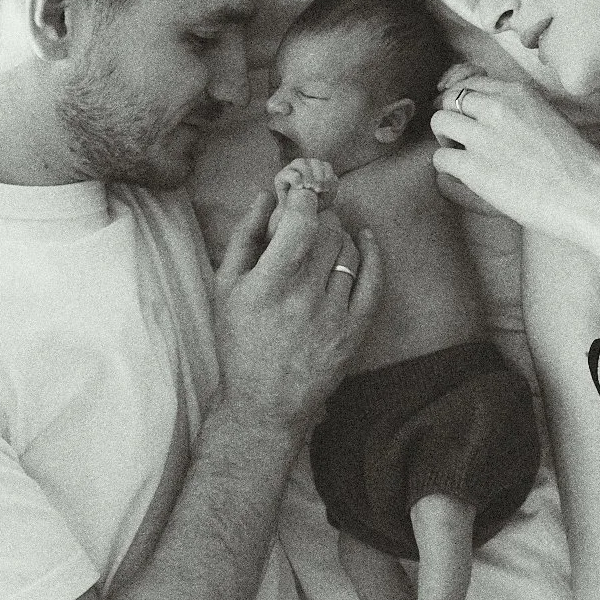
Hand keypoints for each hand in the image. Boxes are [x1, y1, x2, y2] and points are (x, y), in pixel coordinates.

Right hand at [214, 187, 382, 436]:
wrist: (266, 402)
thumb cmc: (239, 342)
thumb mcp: (225, 288)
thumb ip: (244, 238)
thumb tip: (266, 196)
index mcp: (267, 286)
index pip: (300, 224)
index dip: (304, 200)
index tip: (301, 197)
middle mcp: (303, 298)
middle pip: (328, 232)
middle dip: (319, 217)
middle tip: (310, 221)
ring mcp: (333, 315)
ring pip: (348, 251)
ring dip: (338, 235)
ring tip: (324, 240)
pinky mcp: (354, 331)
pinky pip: (373, 280)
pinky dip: (372, 253)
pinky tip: (365, 239)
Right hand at [269, 158, 339, 235]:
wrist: (297, 215)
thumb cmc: (314, 204)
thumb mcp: (327, 195)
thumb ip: (331, 185)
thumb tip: (334, 177)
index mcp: (317, 168)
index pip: (325, 165)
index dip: (328, 175)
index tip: (328, 189)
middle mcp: (304, 165)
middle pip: (314, 162)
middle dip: (318, 176)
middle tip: (319, 189)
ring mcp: (291, 169)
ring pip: (300, 162)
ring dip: (307, 174)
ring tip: (309, 187)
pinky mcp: (281, 176)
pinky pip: (288, 172)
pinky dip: (296, 178)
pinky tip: (300, 188)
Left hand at [430, 71, 599, 235]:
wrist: (585, 195)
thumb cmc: (579, 165)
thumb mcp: (552, 117)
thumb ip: (523, 110)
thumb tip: (500, 117)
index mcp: (519, 93)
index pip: (472, 83)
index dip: (463, 101)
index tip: (466, 116)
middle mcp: (498, 107)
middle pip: (449, 99)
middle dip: (451, 118)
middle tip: (460, 139)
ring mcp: (483, 135)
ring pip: (439, 122)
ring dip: (445, 140)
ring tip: (461, 157)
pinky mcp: (472, 166)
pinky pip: (440, 158)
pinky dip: (448, 168)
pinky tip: (465, 177)